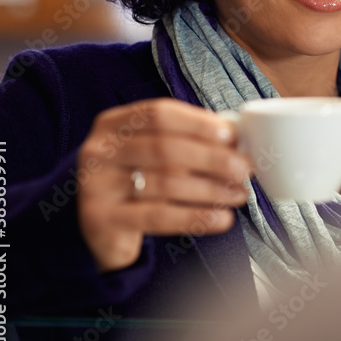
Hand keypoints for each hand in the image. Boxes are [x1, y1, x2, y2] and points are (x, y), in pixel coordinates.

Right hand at [76, 98, 252, 271]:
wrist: (97, 227)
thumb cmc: (137, 180)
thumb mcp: (152, 153)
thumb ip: (186, 141)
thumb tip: (237, 140)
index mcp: (114, 123)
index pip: (160, 114)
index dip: (198, 123)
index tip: (231, 135)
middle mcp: (99, 150)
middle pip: (165, 148)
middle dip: (213, 159)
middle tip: (244, 169)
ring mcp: (96, 185)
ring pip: (166, 183)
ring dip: (211, 190)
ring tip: (239, 195)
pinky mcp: (101, 219)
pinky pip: (159, 216)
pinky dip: (197, 217)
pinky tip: (221, 219)